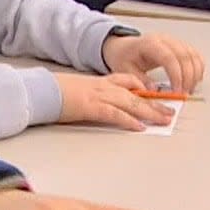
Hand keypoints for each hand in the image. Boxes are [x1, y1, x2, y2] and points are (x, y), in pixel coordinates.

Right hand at [55, 72, 174, 131]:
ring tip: (164, 120)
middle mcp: (102, 87)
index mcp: (98, 82)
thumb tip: (90, 103)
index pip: (126, 81)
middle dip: (155, 103)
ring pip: (131, 103)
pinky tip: (139, 127)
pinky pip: (115, 114)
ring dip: (149, 112)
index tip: (155, 94)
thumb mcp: (73, 90)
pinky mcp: (91, 107)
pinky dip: (128, 121)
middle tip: (170, 112)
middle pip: (135, 94)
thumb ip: (86, 95)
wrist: (39, 90)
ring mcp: (98, 96)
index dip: (143, 88)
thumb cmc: (51, 92)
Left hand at [101, 32, 203, 92]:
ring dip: (195, 75)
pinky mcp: (181, 46)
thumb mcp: (125, 69)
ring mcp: (174, 42)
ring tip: (188, 90)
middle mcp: (164, 40)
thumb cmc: (125, 57)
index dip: (176, 76)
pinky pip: (195, 56)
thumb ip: (139, 80)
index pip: (169, 58)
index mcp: (149, 44)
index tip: (177, 91)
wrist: (125, 47)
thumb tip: (154, 90)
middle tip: (184, 94)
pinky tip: (193, 81)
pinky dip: (198, 69)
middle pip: (185, 57)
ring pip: (193, 56)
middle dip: (188, 78)